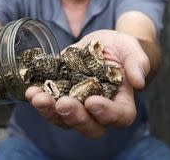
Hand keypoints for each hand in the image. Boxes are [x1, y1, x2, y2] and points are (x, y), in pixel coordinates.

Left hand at [26, 30, 149, 138]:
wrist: (99, 43)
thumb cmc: (120, 48)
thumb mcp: (130, 48)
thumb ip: (138, 62)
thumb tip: (139, 82)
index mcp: (121, 102)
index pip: (119, 116)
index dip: (106, 114)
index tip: (92, 102)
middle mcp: (97, 111)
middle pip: (89, 126)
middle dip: (74, 117)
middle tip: (62, 103)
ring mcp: (77, 105)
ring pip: (63, 120)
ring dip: (49, 111)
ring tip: (37, 97)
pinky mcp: (59, 96)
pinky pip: (48, 104)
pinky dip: (38, 99)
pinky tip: (31, 90)